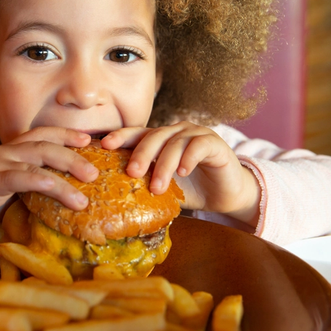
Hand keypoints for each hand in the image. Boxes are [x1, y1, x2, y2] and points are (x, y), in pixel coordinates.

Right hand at [0, 128, 97, 243]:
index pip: (42, 135)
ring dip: (66, 169)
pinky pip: (19, 177)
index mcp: (9, 152)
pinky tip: (60, 189)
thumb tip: (56, 194)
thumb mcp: (5, 193)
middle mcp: (4, 152)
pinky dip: (43, 181)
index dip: (66, 134)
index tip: (90, 140)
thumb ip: (27, 187)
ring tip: (87, 187)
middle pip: (46, 144)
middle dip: (74, 154)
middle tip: (97, 171)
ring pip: (37, 158)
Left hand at [100, 122, 260, 224]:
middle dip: (141, 154)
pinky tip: (183, 172)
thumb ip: (144, 185)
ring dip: (164, 165)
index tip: (105, 146)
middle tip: (132, 173)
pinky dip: (189, 158)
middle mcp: (176, 132)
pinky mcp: (214, 143)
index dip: (121, 137)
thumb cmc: (191, 190)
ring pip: (175, 143)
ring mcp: (195, 134)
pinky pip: (198, 146)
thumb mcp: (163, 187)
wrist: (225, 195)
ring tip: (158, 187)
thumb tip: (113, 197)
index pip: (137, 133)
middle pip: (153, 136)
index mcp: (160, 140)